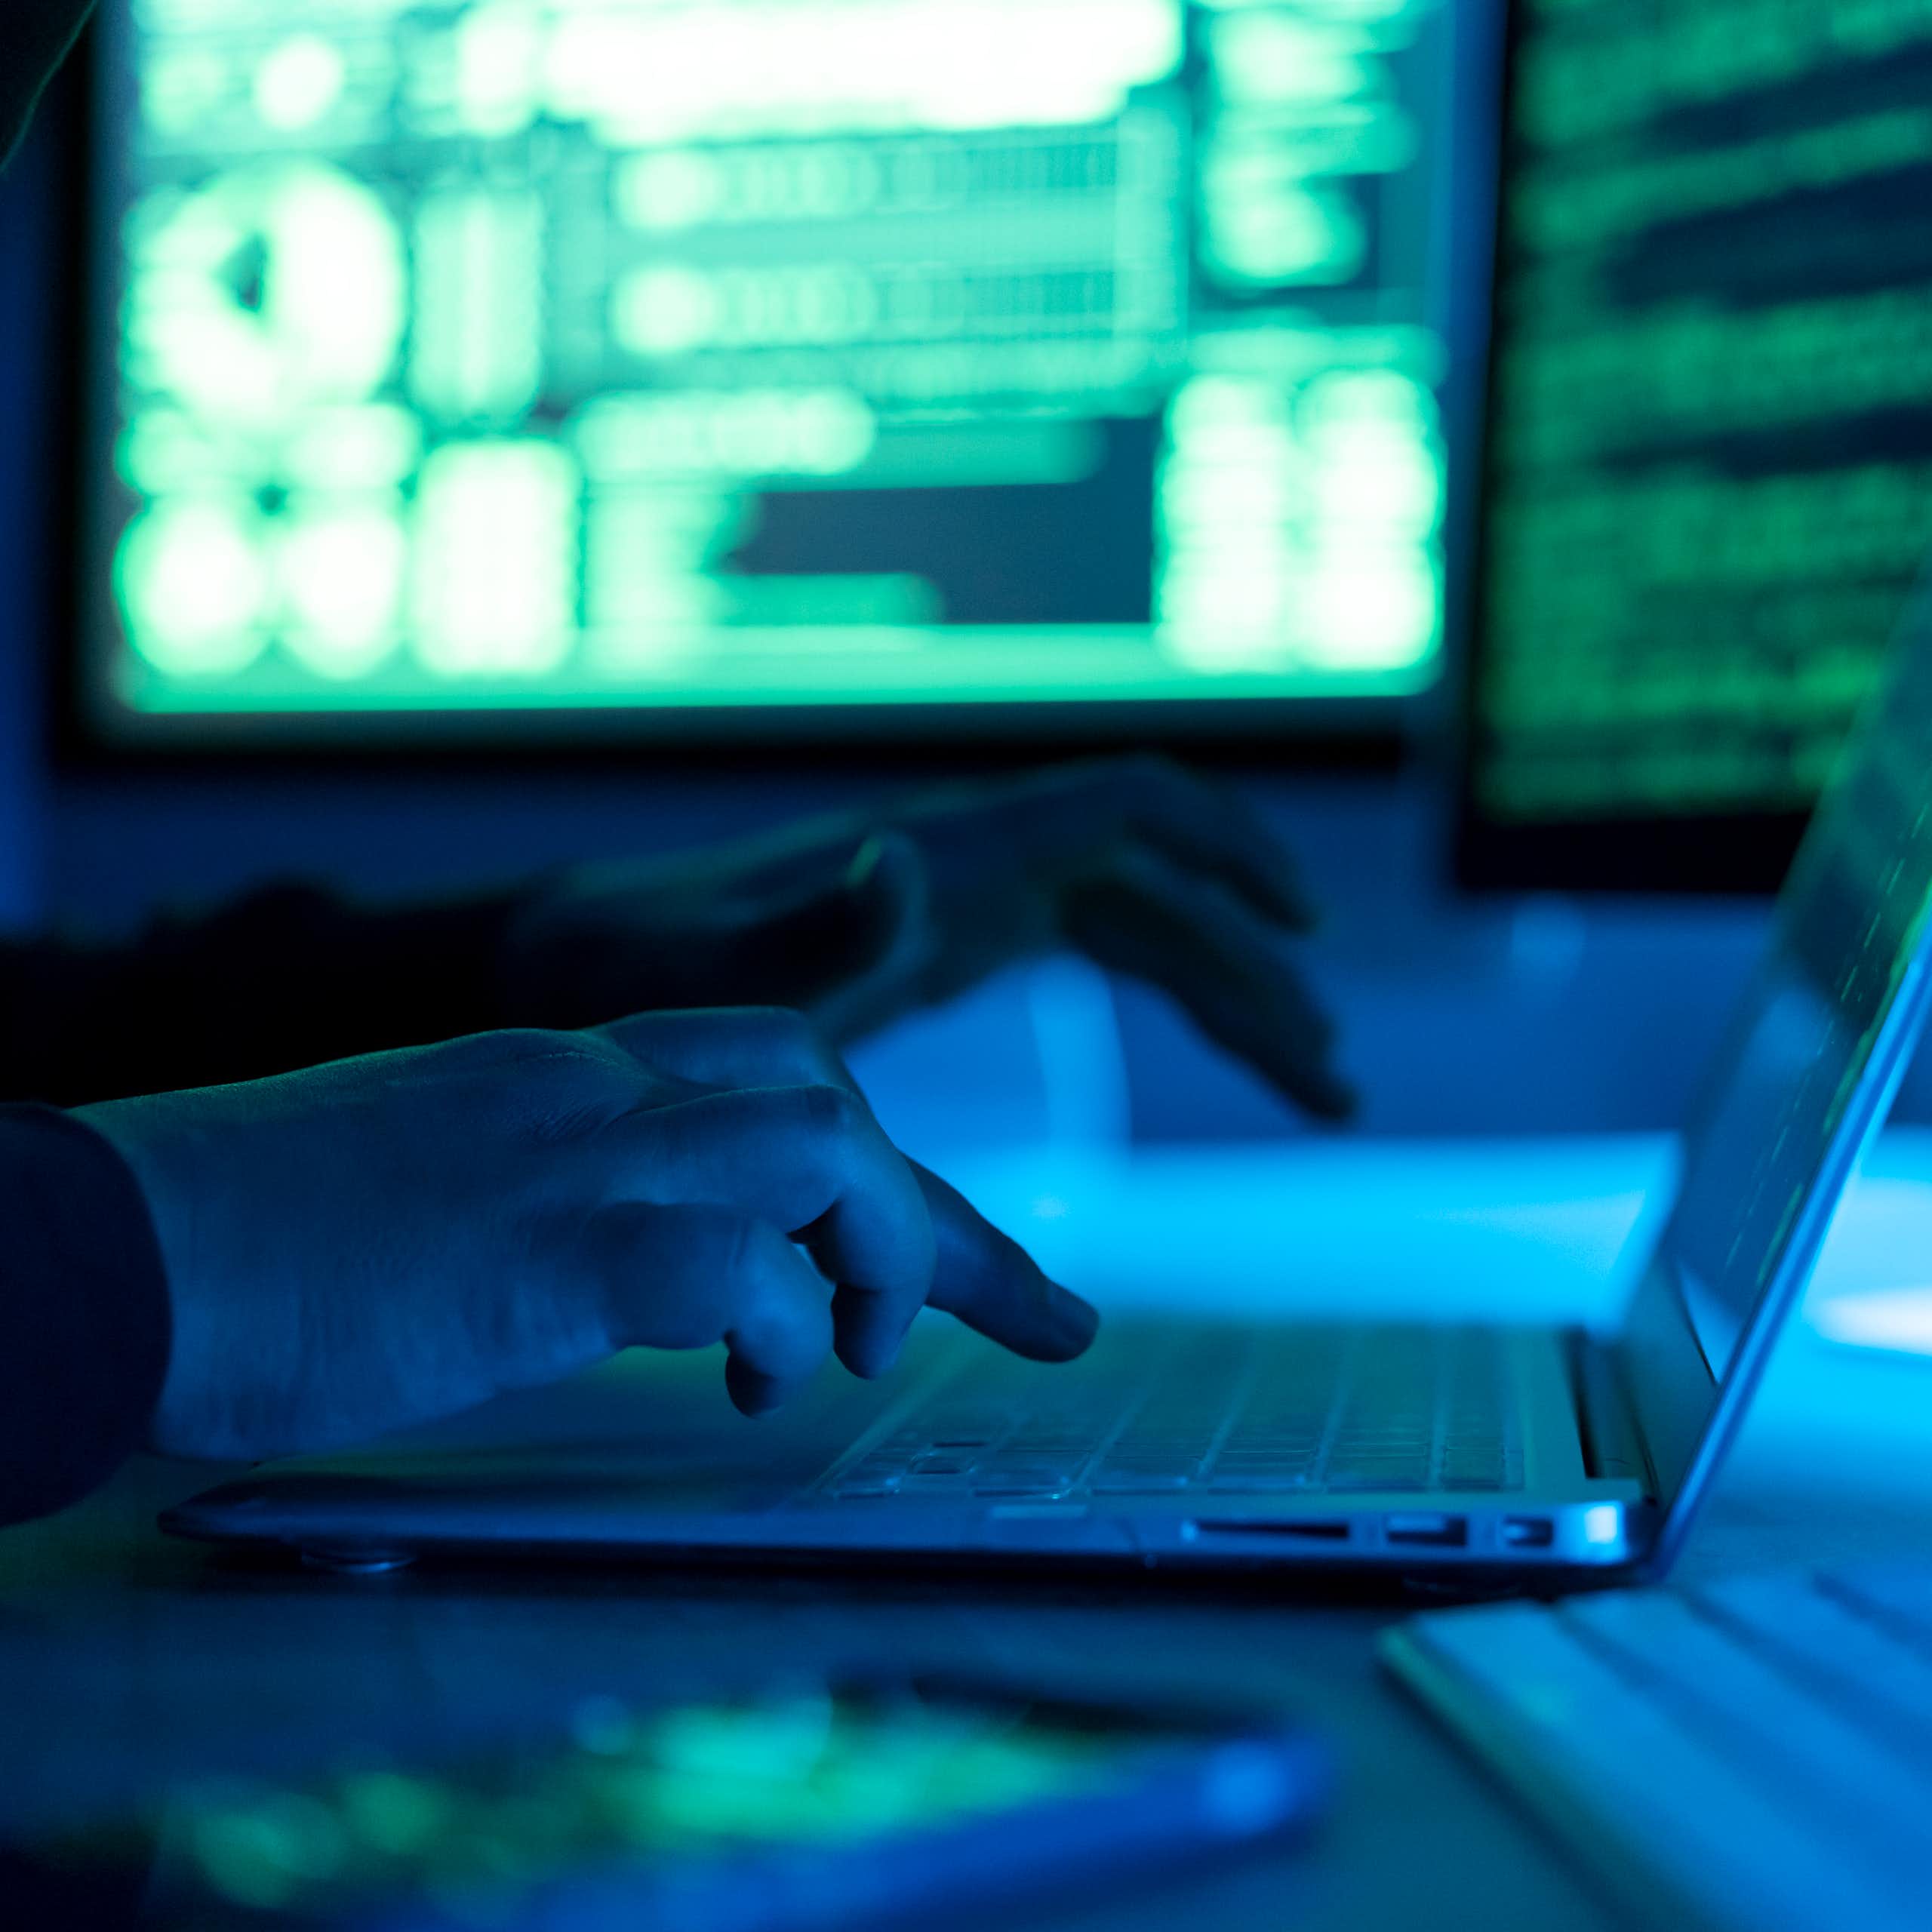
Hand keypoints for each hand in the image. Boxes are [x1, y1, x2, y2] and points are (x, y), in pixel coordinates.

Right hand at [77, 1009, 1096, 1463]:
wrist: (114, 1242)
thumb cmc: (254, 1239)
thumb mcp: (443, 1186)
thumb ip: (560, 1194)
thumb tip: (658, 1267)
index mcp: (565, 1070)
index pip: (779, 1071)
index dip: (896, 1161)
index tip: (983, 1251)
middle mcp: (588, 1086)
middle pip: (834, 1094)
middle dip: (940, 1210)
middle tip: (1013, 1310)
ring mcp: (569, 1154)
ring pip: (822, 1141)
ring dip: (882, 1246)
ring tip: (859, 1349)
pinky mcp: (537, 1248)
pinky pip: (728, 1262)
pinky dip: (778, 1322)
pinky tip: (756, 1382)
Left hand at [504, 756, 1352, 1119]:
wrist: (569, 965)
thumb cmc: (636, 971)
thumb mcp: (719, 972)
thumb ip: (816, 925)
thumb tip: (909, 856)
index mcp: (946, 853)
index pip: (1124, 809)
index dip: (1229, 850)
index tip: (1304, 928)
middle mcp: (970, 860)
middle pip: (1160, 890)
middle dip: (1253, 974)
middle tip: (1329, 1085)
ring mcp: (962, 898)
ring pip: (1141, 928)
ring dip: (1229, 997)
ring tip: (1311, 1084)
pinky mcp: (945, 940)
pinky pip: (1092, 951)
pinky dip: (1162, 997)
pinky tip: (1198, 1040)